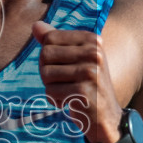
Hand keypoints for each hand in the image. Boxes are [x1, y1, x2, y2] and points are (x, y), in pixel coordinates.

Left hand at [33, 21, 122, 142]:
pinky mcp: (84, 91)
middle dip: (47, 73)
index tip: (62, 67)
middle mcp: (94, 53)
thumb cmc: (88, 85)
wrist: (107, 117)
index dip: (47, 56)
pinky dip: (55, 100)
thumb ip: (55, 41)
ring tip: (69, 92)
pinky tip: (71, 103)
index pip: (50, 38)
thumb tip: (35, 25)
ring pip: (46, 74)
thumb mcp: (75, 59)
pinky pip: (51, 92)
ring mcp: (90, 72)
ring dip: (51, 87)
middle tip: (64, 83)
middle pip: (45, 55)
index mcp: (92, 40)